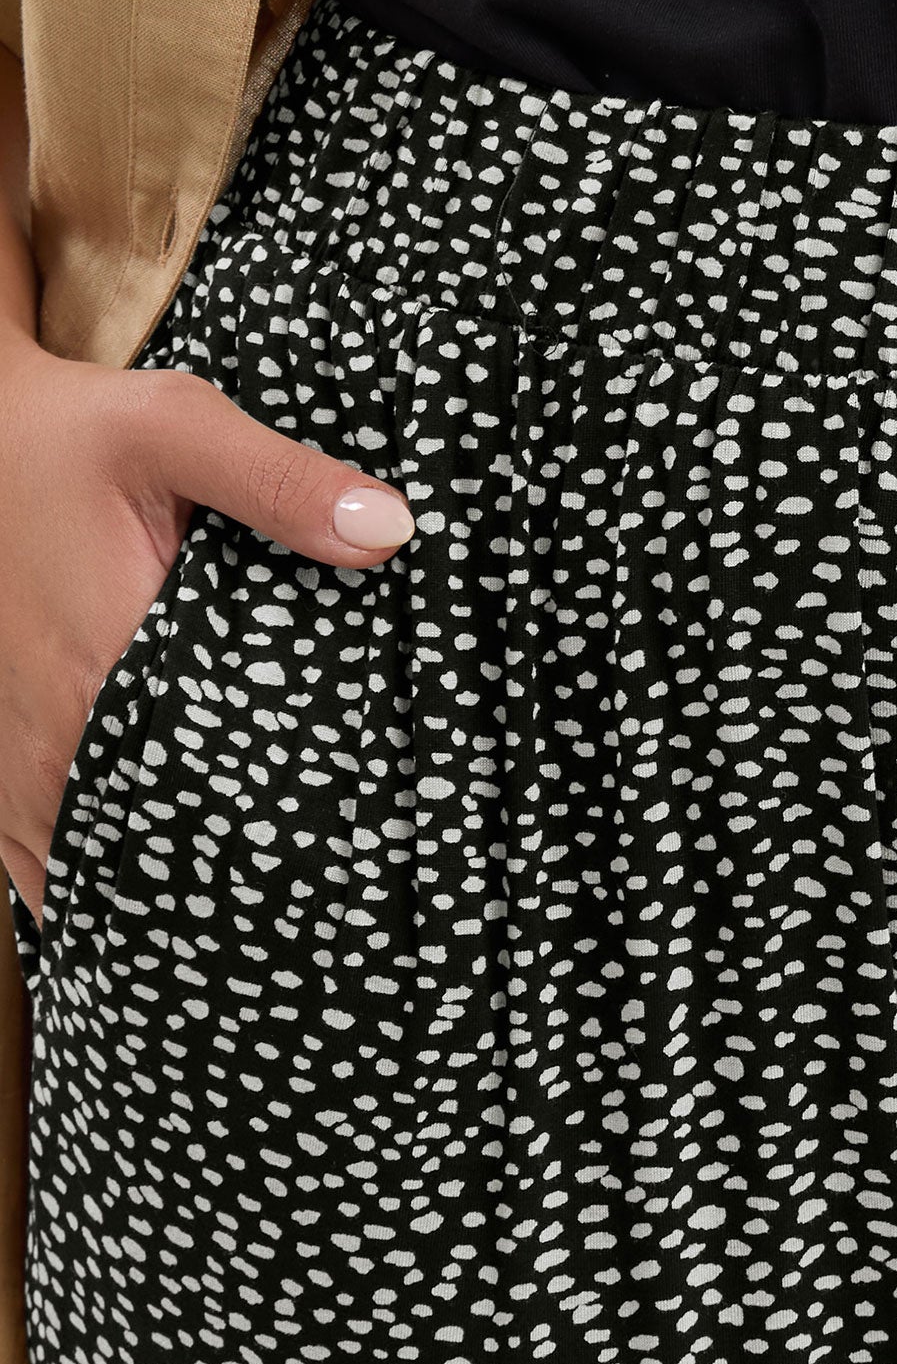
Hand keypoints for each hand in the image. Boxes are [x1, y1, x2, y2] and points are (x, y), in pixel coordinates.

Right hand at [0, 325, 414, 923]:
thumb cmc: (69, 435)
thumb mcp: (174, 426)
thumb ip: (280, 481)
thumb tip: (391, 531)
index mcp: (104, 670)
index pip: (209, 796)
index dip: (279, 841)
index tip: (345, 868)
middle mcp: (50, 735)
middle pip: (156, 847)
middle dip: (229, 883)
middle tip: (315, 916)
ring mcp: (14, 759)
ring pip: (91, 869)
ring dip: (161, 895)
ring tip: (249, 937)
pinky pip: (40, 861)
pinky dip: (96, 883)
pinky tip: (157, 912)